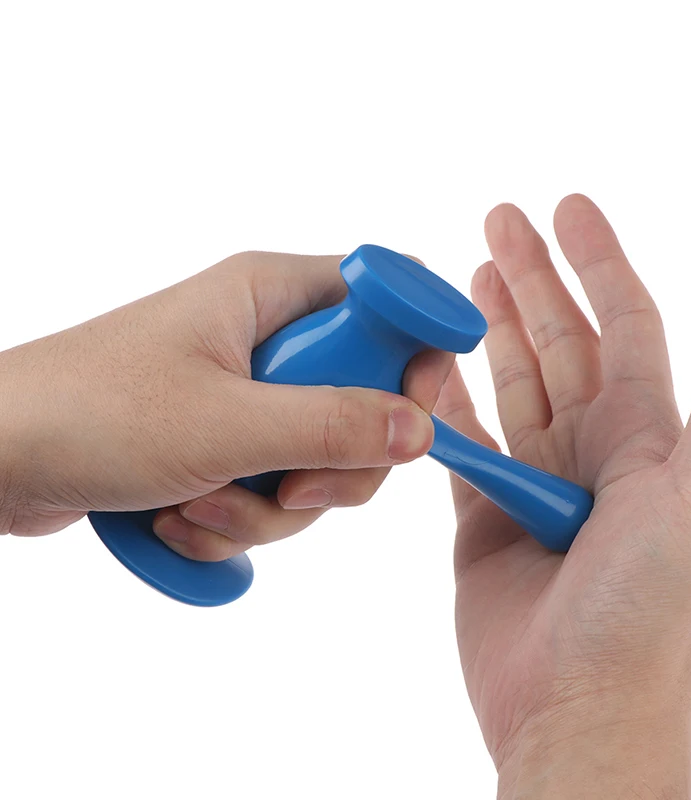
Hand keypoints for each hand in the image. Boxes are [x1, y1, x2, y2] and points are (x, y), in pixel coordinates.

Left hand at [0, 252, 451, 559]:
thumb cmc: (93, 414)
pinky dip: (235, 517)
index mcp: (271, 293)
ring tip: (196, 505)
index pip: (384, 299)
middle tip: (289, 492)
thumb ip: (332, 424)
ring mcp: (247, 392)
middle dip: (329, 467)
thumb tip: (420, 432)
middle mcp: (267, 336)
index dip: (412, 354)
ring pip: (316, 458)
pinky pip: (271, 486)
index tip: (406, 416)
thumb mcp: (225, 424)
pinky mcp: (225, 439)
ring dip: (268, 507)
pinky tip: (179, 519)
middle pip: (362, 399)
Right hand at [435, 197, 690, 797]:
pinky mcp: (485, 512)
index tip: (565, 206)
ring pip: (511, 379)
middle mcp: (594, 448)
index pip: (622, 321)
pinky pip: (463, 438)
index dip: (597, 260)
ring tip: (467, 273)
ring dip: (492, 324)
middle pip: (559, 339)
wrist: (576, 702)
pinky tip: (433, 361)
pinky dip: (446, 397)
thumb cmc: (649, 606)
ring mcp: (538, 478)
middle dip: (531, 276)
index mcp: (648, 434)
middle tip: (497, 220)